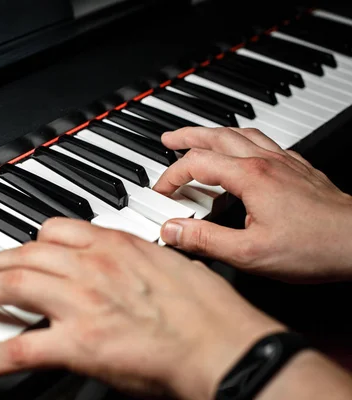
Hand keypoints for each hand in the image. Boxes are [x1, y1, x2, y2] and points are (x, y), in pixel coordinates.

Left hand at [0, 218, 282, 399]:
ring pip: (13, 284)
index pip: (57, 229)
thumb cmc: (206, 309)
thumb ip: (134, 261)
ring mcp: (79, 301)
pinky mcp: (76, 342)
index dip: (31, 239)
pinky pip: (17, 349)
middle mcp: (91, 265)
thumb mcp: (169, 265)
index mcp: (115, 245)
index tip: (21, 245)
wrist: (221, 343)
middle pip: (25, 253)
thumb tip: (121, 269)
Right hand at [153, 127, 351, 282]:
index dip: (171, 176)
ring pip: (240, 134)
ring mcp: (283, 162)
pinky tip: (242, 150)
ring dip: (213, 133)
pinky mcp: (298, 168)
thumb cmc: (314, 247)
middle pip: (216, 137)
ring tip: (198, 138)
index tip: (161, 191)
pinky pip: (263, 142)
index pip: (196, 164)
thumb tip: (172, 231)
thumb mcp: (249, 253)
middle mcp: (265, 162)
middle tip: (169, 138)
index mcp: (249, 177)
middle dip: (187, 136)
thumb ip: (205, 240)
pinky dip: (242, 140)